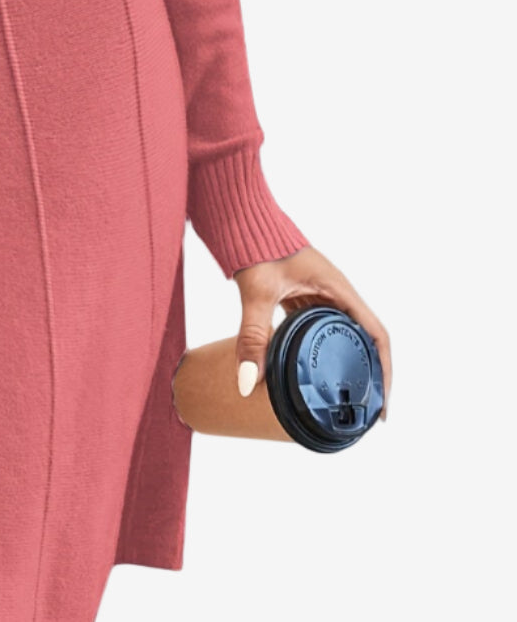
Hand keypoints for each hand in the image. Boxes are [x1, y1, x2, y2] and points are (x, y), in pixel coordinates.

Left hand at [232, 245, 391, 416]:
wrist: (240, 214)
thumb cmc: (256, 244)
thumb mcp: (258, 293)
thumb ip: (252, 337)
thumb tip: (247, 382)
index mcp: (339, 289)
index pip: (376, 335)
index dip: (385, 370)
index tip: (382, 403)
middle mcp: (334, 292)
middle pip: (362, 338)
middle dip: (367, 373)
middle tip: (361, 410)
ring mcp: (317, 292)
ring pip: (339, 333)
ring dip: (342, 361)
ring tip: (338, 396)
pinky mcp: (299, 294)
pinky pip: (316, 326)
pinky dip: (316, 348)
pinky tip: (307, 368)